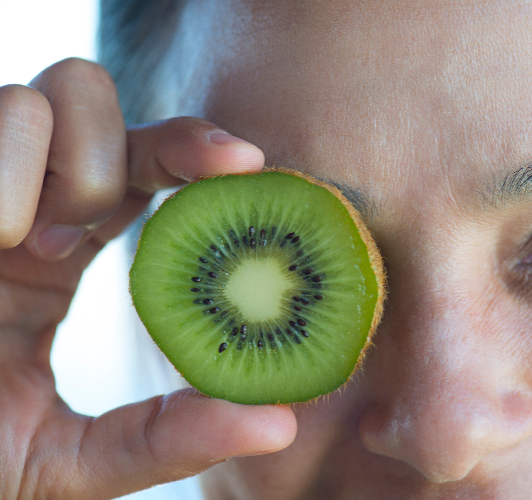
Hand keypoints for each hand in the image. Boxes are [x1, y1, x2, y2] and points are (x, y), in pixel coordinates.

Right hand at [0, 58, 296, 499]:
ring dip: (49, 166)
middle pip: (98, 103)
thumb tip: (278, 426)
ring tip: (20, 246)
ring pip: (38, 95)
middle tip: (77, 236)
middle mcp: (23, 204)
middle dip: (110, 155)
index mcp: (69, 248)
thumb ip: (166, 440)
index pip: (148, 167)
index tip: (248, 162)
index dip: (196, 150)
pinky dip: (5, 172)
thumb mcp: (68, 462)